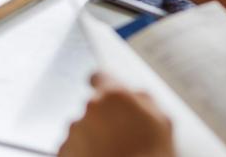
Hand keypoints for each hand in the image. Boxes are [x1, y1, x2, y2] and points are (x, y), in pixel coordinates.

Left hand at [59, 73, 174, 156]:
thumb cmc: (150, 155)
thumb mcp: (163, 121)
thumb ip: (145, 100)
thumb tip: (135, 96)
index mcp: (114, 95)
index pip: (99, 76)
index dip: (104, 84)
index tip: (107, 92)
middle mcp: (90, 110)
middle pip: (93, 107)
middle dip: (104, 117)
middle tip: (122, 135)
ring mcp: (74, 133)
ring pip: (83, 128)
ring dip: (93, 136)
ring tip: (113, 152)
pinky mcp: (63, 153)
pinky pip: (73, 148)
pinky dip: (83, 153)